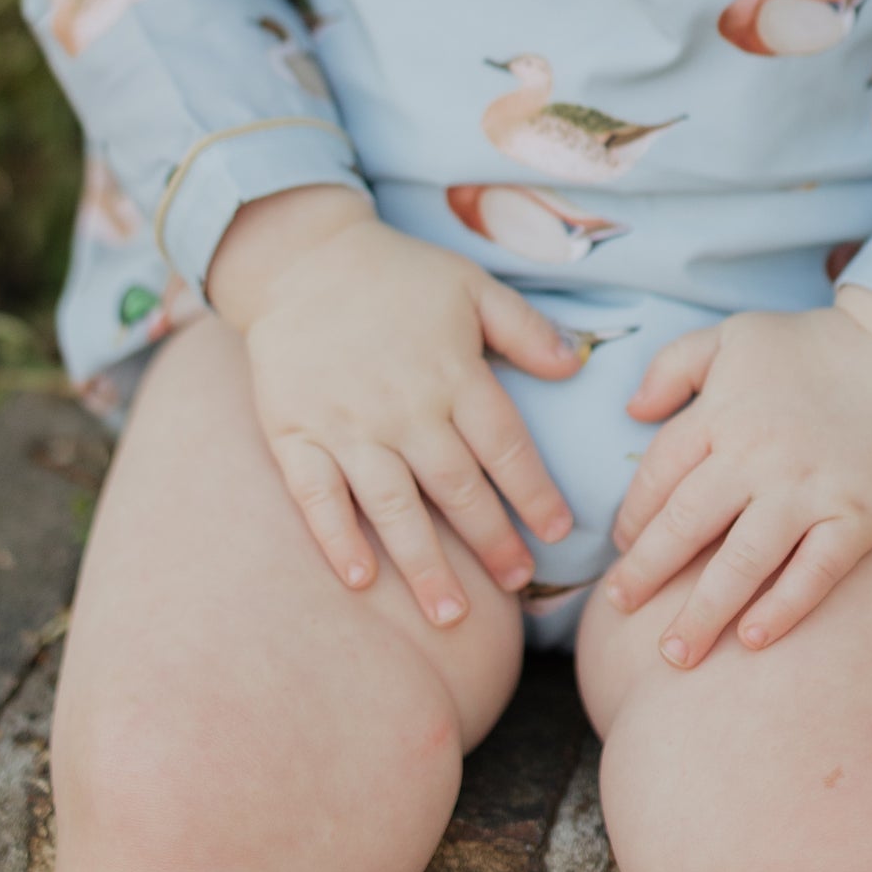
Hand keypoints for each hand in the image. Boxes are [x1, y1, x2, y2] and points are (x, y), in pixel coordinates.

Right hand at [212, 190, 581, 628]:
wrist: (301, 258)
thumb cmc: (397, 274)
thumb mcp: (471, 285)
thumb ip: (524, 328)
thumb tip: (576, 367)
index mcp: (453, 372)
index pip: (506, 446)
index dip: (535, 493)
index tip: (559, 533)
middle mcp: (404, 407)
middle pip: (457, 488)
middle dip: (491, 541)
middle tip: (517, 584)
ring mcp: (347, 424)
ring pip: (394, 506)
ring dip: (424, 563)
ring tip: (450, 613)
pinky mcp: (296, 434)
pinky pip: (317, 496)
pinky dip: (337, 539)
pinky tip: (361, 581)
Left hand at [601, 296, 871, 667]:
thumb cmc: (810, 346)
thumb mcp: (732, 334)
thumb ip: (673, 365)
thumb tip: (632, 411)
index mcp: (721, 414)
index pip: (658, 474)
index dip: (634, 516)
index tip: (624, 547)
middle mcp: (756, 456)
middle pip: (687, 525)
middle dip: (646, 573)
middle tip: (620, 610)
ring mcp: (808, 490)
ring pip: (742, 562)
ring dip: (704, 612)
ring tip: (674, 656)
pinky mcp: (856, 515)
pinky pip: (814, 572)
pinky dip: (783, 608)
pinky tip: (752, 640)